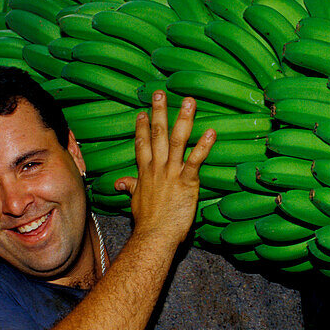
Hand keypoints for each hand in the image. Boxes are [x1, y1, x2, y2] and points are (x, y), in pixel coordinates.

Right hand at [115, 92, 215, 245]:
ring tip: (189, 102)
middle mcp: (157, 168)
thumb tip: (119, 183)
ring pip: (176, 141)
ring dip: (183, 120)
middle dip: (160, 112)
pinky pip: (195, 160)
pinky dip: (203, 146)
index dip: (142, 127)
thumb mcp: (134, 201)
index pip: (142, 144)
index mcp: (145, 172)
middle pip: (157, 134)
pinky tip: (211, 132)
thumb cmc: (147, 222)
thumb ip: (129, 187)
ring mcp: (171, 173)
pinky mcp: (187, 182)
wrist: (154, 236)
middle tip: (161, 93)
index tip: (143, 112)